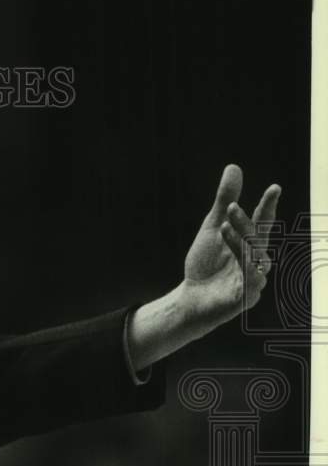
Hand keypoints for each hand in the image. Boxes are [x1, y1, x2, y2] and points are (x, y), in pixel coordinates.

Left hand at [127, 164, 281, 370]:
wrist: (191, 298)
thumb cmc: (205, 264)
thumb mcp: (212, 228)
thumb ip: (223, 201)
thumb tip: (234, 166)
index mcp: (250, 243)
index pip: (263, 222)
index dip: (268, 206)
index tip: (274, 187)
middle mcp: (256, 260)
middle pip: (257, 239)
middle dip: (246, 223)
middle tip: (230, 207)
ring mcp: (253, 280)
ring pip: (255, 260)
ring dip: (241, 243)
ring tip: (224, 227)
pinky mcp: (246, 298)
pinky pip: (251, 284)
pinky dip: (246, 271)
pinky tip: (240, 260)